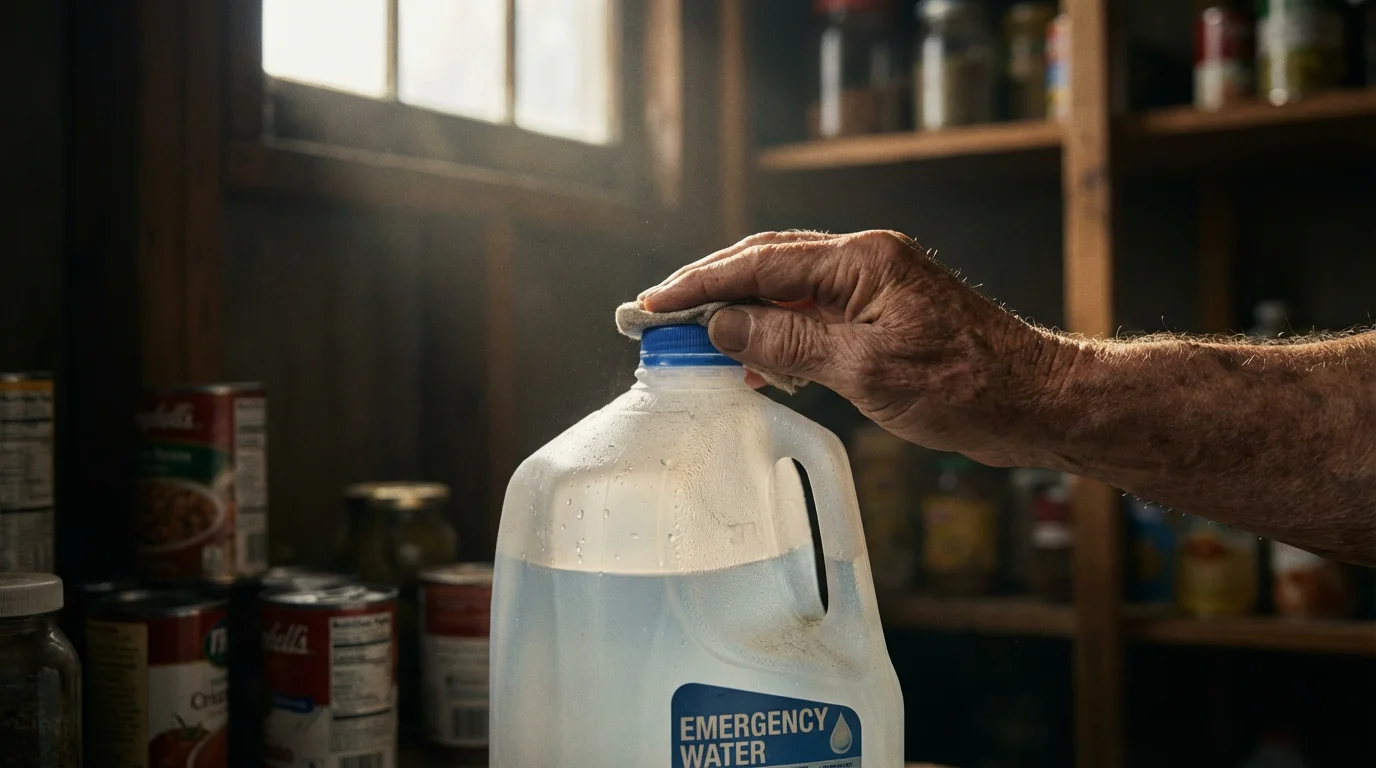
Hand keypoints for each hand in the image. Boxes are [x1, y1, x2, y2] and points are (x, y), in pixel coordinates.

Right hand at [641, 230, 1066, 465]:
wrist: (1039, 403)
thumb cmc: (967, 387)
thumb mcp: (865, 371)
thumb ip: (788, 344)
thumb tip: (722, 326)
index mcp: (861, 261)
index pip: (760, 265)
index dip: (701, 284)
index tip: (653, 305)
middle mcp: (866, 261)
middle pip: (768, 264)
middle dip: (712, 289)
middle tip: (661, 317)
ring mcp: (878, 287)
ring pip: (790, 290)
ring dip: (743, 314)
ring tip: (699, 343)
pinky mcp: (887, 316)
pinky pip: (816, 315)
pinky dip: (779, 335)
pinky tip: (759, 365)